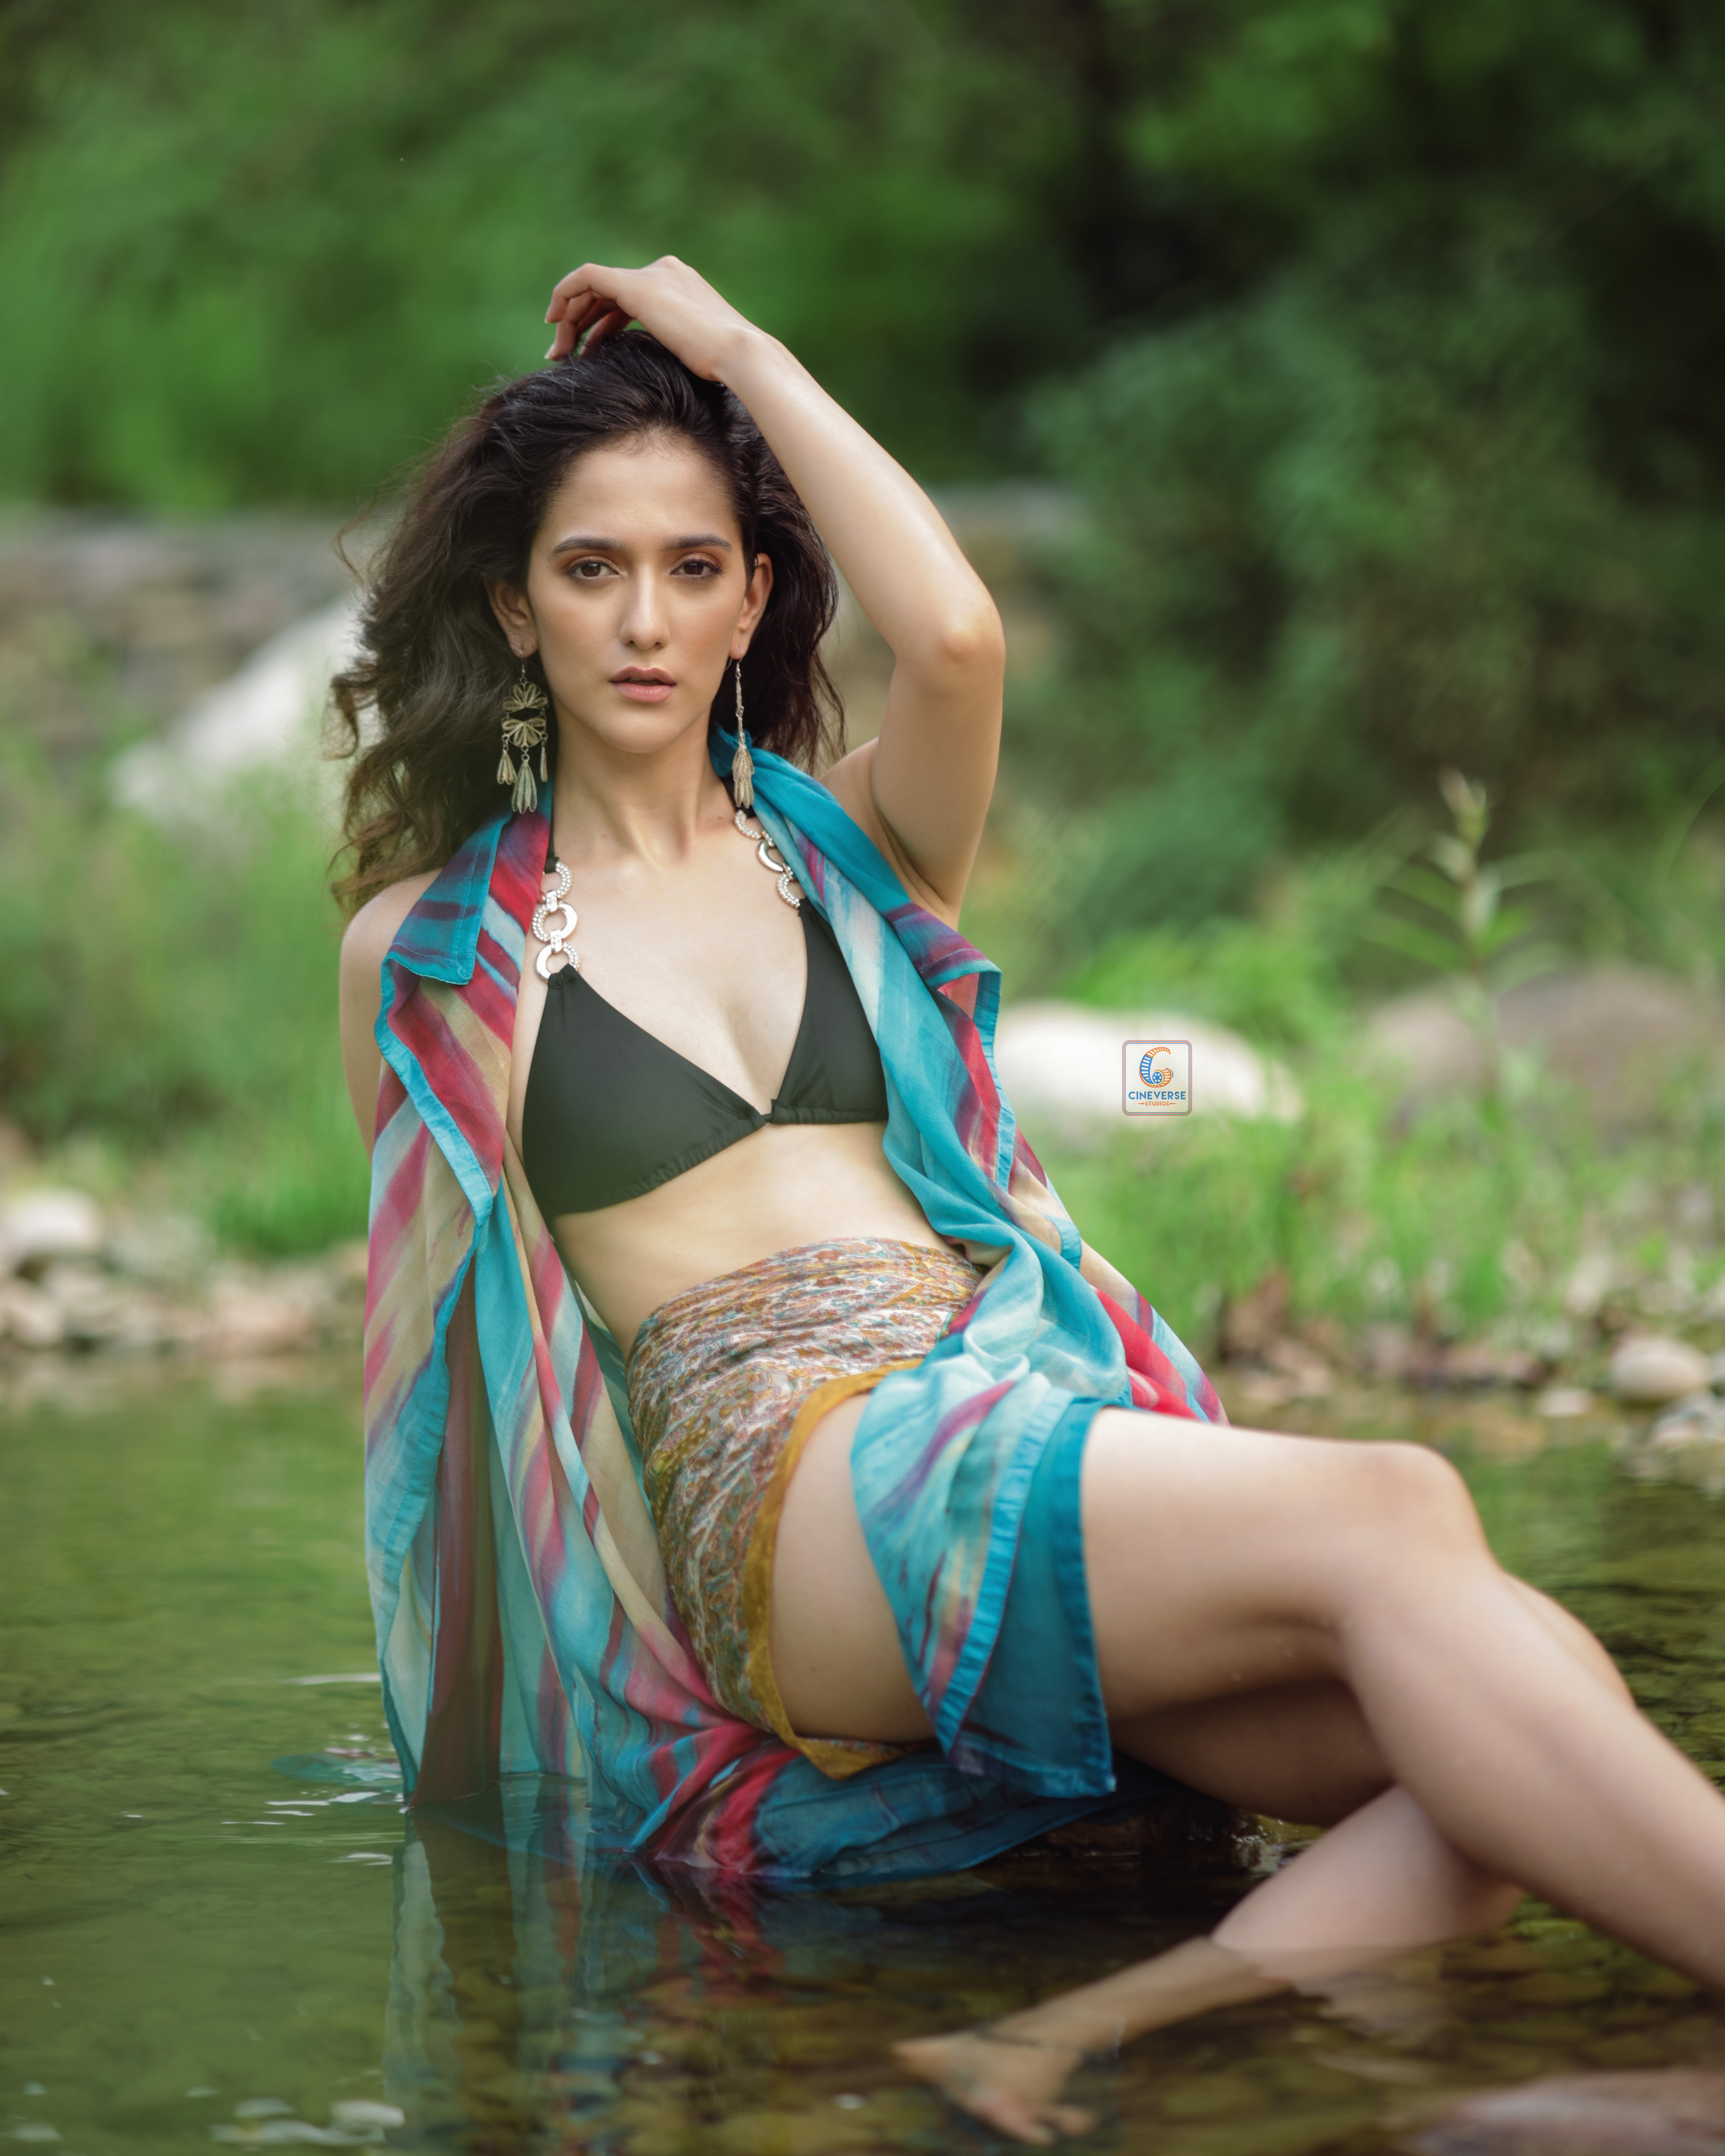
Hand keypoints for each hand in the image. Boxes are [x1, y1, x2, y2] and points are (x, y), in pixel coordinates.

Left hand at [543, 256, 759, 377]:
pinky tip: (555, 323)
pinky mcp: (637, 284)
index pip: (625, 299)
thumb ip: (670, 352)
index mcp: (679, 287)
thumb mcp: (693, 357)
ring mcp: (651, 275)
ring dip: (570, 316)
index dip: (599, 322)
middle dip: (579, 321)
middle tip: (562, 355)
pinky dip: (565, 295)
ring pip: (592, 285)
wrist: (740, 356)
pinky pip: (586, 278)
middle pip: (606, 292)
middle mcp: (664, 272)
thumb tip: (653, 374)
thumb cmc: (724, 370)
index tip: (584, 350)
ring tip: (559, 351)